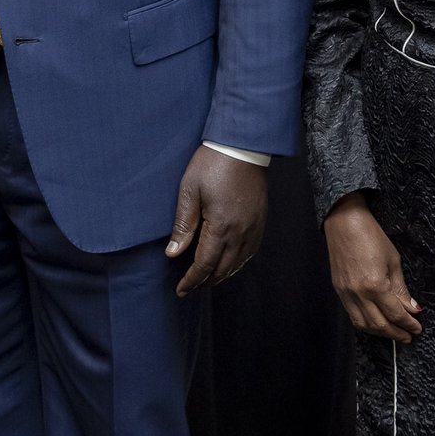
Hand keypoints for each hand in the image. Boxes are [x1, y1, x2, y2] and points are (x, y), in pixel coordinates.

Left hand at [165, 146, 267, 296]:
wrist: (243, 146)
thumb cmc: (212, 164)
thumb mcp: (189, 191)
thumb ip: (183, 225)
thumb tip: (173, 253)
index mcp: (221, 226)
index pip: (205, 264)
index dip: (192, 280)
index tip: (181, 290)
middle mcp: (241, 232)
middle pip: (223, 269)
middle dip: (206, 282)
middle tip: (190, 287)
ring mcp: (254, 227)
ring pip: (238, 263)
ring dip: (222, 275)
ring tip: (206, 279)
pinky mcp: (261, 220)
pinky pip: (251, 251)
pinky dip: (238, 263)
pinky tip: (229, 262)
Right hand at [321, 192, 421, 340]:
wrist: (344, 221)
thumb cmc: (370, 235)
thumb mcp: (393, 261)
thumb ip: (401, 289)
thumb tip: (412, 308)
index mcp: (375, 285)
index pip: (395, 314)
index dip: (409, 324)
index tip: (417, 328)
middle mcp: (358, 294)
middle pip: (379, 325)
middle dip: (396, 334)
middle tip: (409, 336)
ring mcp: (345, 293)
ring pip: (363, 325)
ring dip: (380, 332)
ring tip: (394, 332)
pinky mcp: (338, 290)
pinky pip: (352, 315)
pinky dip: (366, 323)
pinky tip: (376, 322)